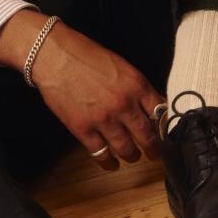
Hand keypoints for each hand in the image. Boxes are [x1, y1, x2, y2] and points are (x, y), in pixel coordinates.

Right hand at [29, 21, 166, 171]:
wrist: (53, 56)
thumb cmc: (83, 54)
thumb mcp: (119, 65)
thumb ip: (134, 87)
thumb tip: (146, 106)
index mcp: (136, 85)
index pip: (160, 113)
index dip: (163, 126)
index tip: (163, 132)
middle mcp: (124, 104)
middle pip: (148, 136)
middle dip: (153, 148)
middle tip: (154, 152)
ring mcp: (103, 119)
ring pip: (127, 149)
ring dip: (132, 155)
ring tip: (132, 155)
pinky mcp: (83, 129)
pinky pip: (101, 154)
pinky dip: (108, 162)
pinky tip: (111, 163)